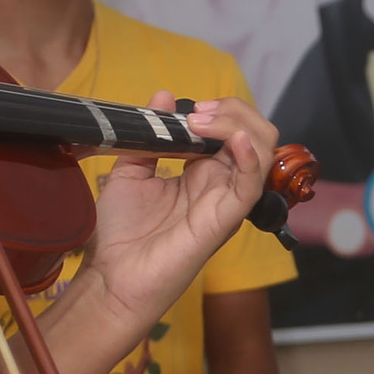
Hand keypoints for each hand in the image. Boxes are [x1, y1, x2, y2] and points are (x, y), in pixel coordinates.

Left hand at [64, 97, 280, 328]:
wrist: (111, 277)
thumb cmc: (121, 234)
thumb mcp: (129, 171)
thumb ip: (149, 134)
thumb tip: (166, 95)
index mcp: (202, 172)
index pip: (233, 129)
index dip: (219, 109)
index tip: (187, 106)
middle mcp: (220, 185)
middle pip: (256, 135)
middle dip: (233, 110)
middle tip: (198, 111)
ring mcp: (225, 201)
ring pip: (262, 152)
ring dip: (238, 125)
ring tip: (204, 121)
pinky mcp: (224, 220)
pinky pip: (251, 185)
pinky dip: (251, 157)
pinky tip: (236, 140)